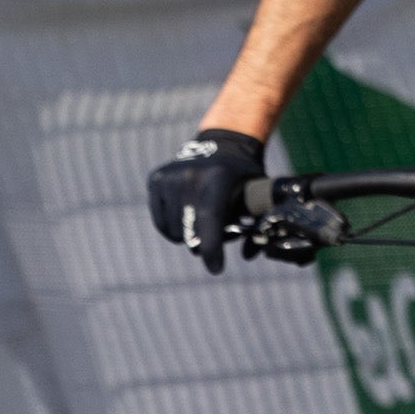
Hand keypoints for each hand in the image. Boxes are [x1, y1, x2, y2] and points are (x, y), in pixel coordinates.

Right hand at [148, 125, 269, 271]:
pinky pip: (161, 222)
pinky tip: (188, 218)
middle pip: (190, 232)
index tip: (216, 269)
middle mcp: (189, 175)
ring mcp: (170, 177)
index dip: (212, 248)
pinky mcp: (156, 180)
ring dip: (189, 236)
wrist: (224, 144)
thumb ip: (258, 223)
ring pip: (173, 231)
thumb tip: (249, 255)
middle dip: (204, 243)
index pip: (209, 219)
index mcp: (217, 177)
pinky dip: (174, 228)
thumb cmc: (246, 176)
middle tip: (218, 234)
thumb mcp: (258, 193)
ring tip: (204, 222)